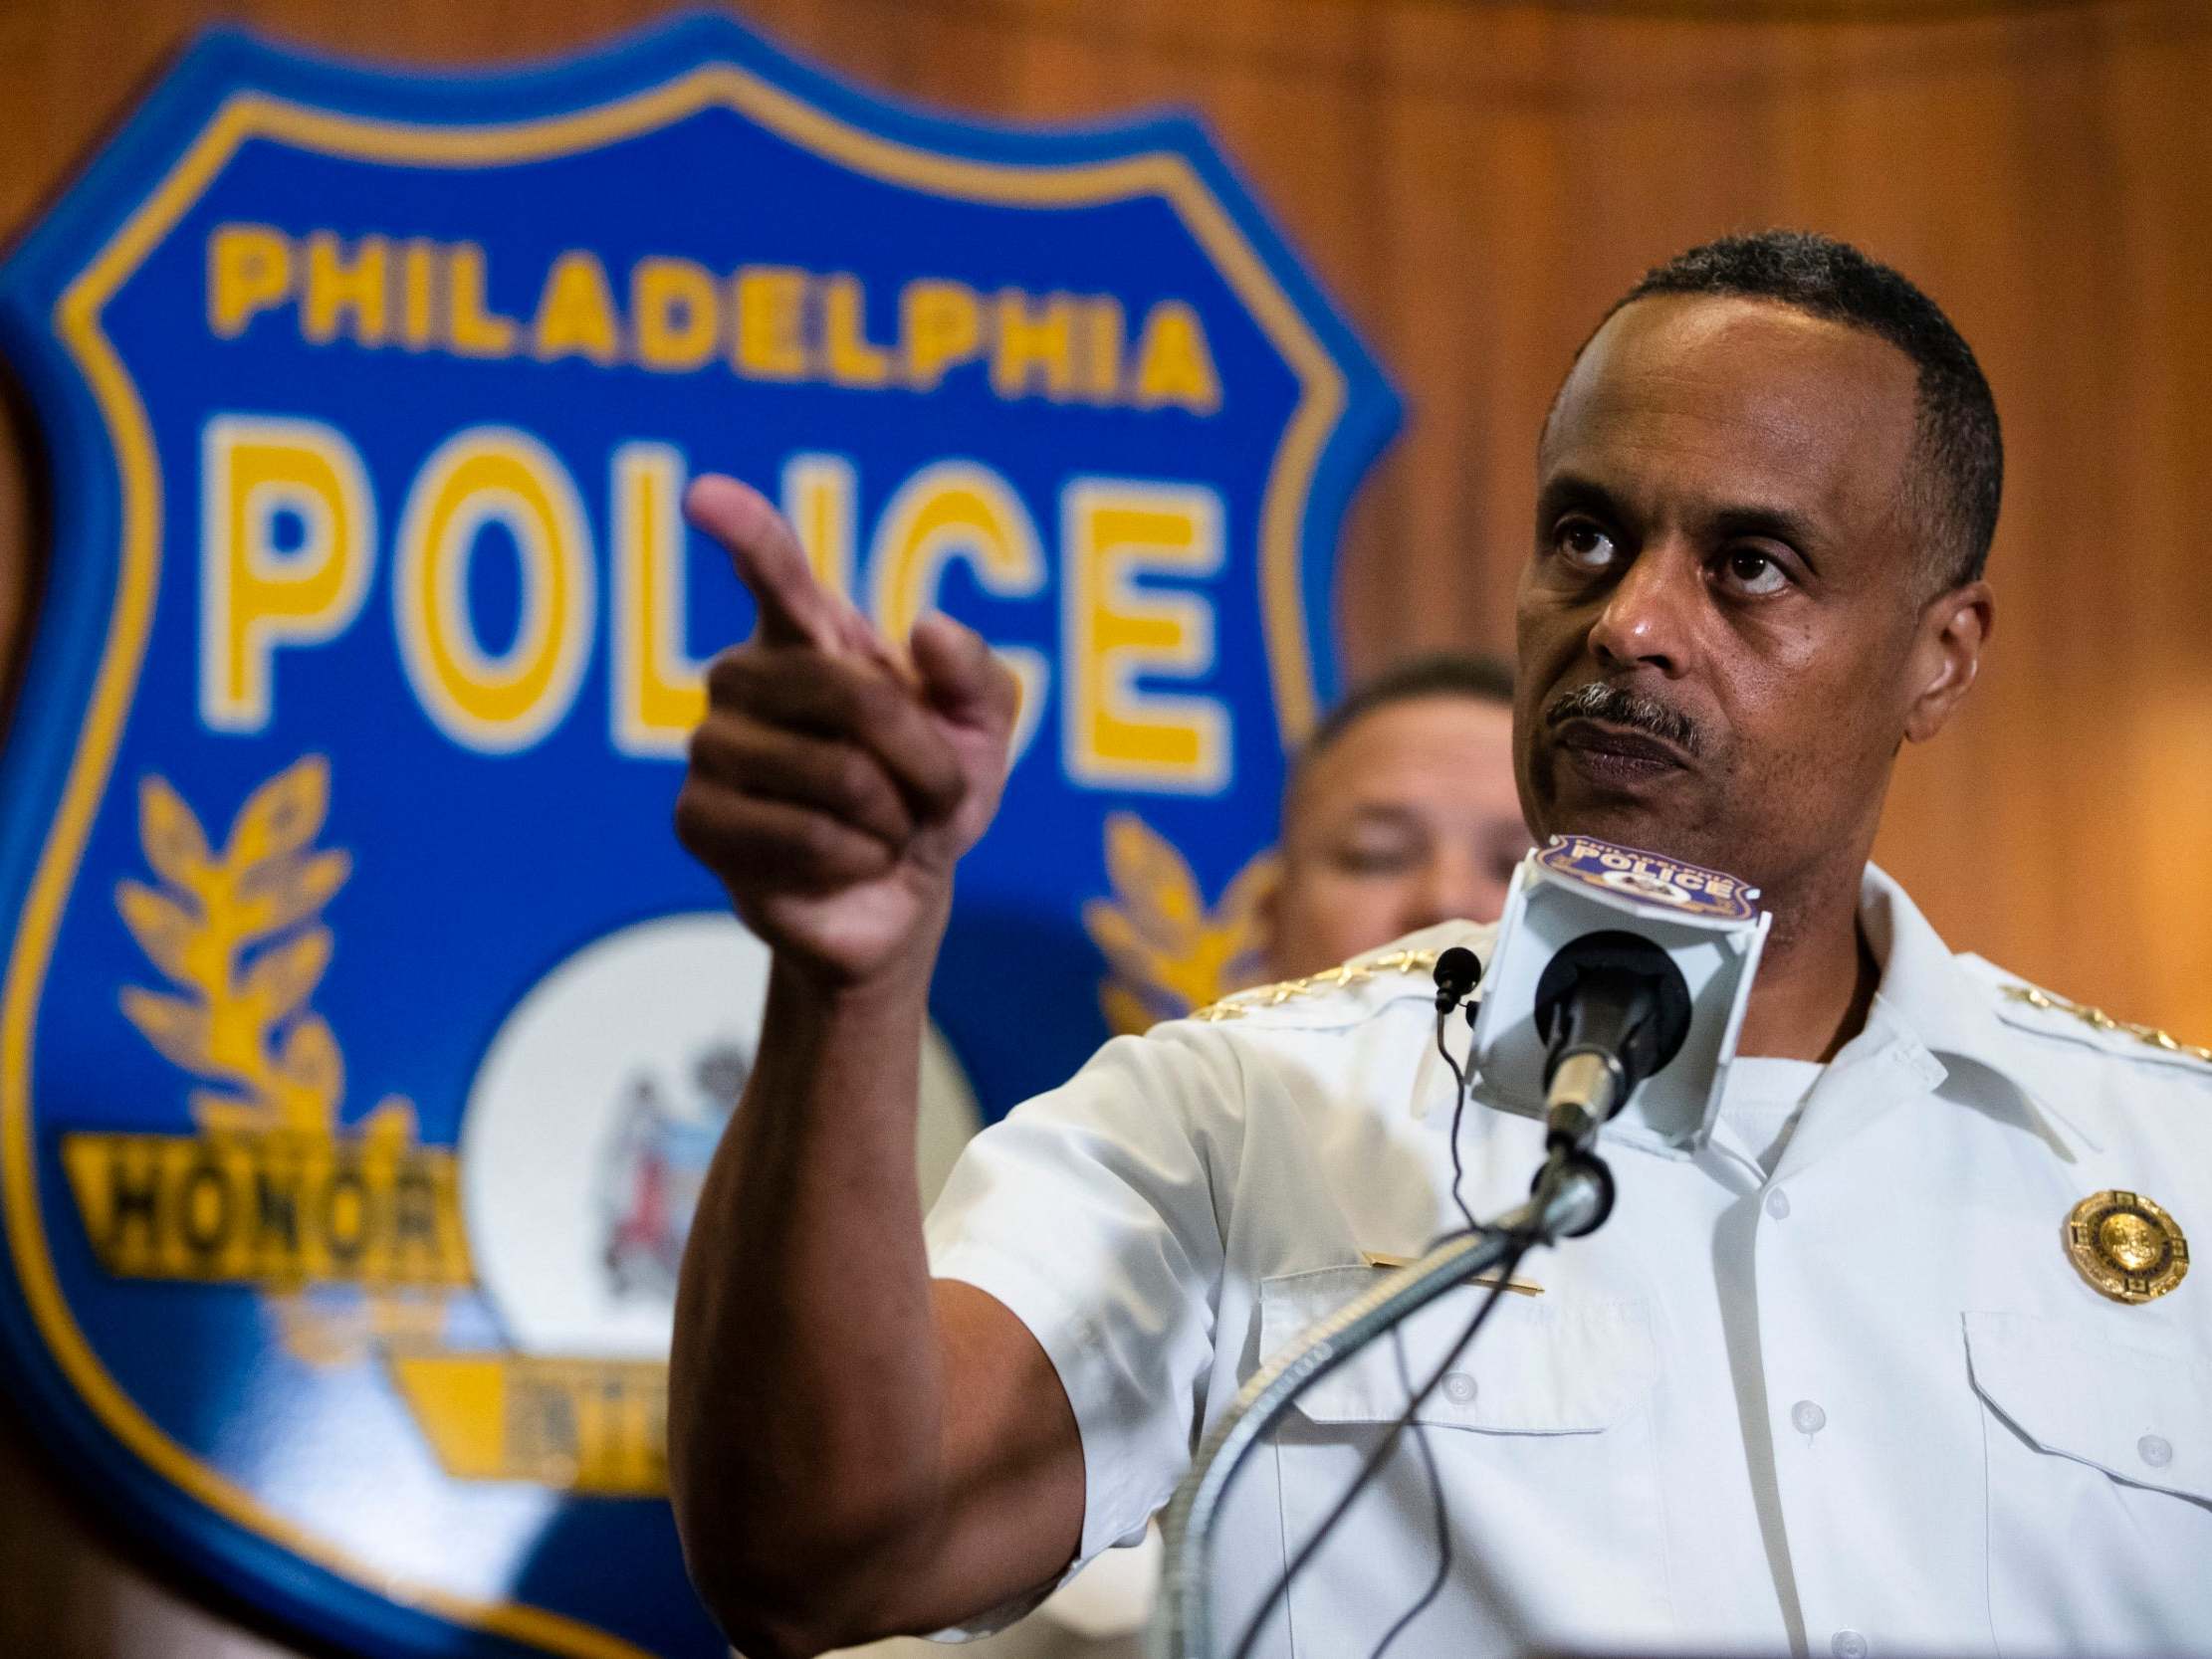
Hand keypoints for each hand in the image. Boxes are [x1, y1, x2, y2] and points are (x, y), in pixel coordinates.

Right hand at [674, 475, 1018, 987]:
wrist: (901, 896)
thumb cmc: (933, 795)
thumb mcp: (984, 732)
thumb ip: (976, 673)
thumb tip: (923, 627)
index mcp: (809, 636)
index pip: (773, 571)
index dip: (745, 531)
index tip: (704, 494)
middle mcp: (745, 677)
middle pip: (849, 692)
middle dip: (923, 754)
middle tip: (939, 794)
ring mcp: (711, 746)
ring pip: (833, 774)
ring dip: (894, 817)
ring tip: (884, 830)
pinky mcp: (697, 820)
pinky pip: (803, 836)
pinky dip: (857, 858)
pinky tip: (847, 861)